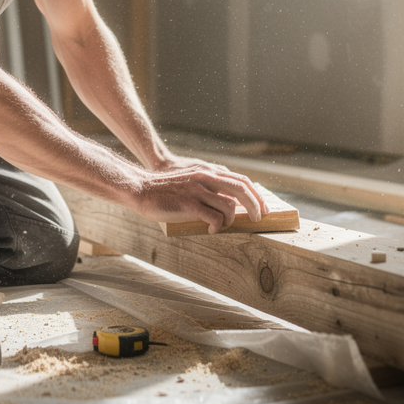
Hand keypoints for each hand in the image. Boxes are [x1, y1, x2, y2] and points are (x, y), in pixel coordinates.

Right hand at [133, 156, 268, 233]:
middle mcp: (206, 178)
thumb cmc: (165, 190)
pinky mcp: (190, 204)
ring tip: (220, 226)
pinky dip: (217, 228)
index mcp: (208, 172)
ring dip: (230, 221)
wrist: (141, 189)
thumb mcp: (191, 182)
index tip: (262, 207)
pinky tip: (209, 230)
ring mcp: (198, 190)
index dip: (256, 194)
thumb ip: (208, 187)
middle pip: (242, 189)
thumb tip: (229, 203)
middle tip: (258, 219)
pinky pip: (215, 218)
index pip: (242, 180)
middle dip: (256, 206)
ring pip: (230, 206)